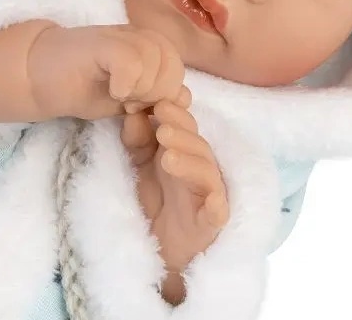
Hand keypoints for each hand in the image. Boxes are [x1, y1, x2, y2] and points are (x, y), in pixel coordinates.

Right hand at [27, 24, 188, 120]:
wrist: (35, 74)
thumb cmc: (80, 86)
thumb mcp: (126, 98)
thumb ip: (155, 96)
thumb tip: (185, 97)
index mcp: (148, 46)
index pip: (179, 67)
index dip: (166, 94)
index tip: (141, 106)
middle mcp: (138, 35)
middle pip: (173, 62)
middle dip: (157, 93)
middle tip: (130, 103)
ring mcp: (119, 35)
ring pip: (155, 59)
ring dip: (142, 89)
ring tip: (121, 97)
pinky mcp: (101, 43)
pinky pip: (132, 61)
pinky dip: (127, 83)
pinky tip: (114, 91)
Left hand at [121, 98, 229, 298]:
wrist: (161, 248)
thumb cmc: (156, 201)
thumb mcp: (139, 167)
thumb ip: (136, 141)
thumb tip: (133, 113)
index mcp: (185, 152)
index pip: (185, 126)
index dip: (175, 113)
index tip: (156, 103)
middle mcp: (200, 169)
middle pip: (198, 145)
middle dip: (182, 133)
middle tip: (162, 127)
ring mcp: (209, 195)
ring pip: (207, 172)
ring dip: (191, 162)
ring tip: (167, 157)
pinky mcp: (212, 223)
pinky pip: (219, 211)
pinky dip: (216, 205)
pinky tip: (211, 200)